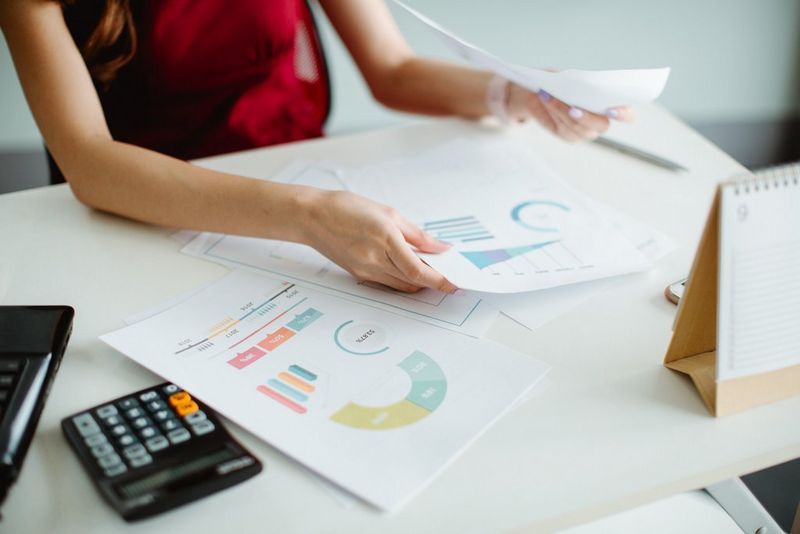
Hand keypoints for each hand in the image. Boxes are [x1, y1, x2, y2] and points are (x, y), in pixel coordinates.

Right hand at [299, 189, 457, 293]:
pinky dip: (402, 279)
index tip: (453, 283)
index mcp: (385, 238)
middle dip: (433, 281)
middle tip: (447, 275)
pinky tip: (408, 268)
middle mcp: (375, 258)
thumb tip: (439, 247)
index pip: (418, 269)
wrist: (312, 217)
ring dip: (418, 282)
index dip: (439, 279)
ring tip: (429, 270)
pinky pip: (387, 283)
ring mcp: (366, 270)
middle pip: (412, 281)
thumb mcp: (387, 213)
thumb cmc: (346, 208)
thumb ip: (416, 233)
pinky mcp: (359, 275)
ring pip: (401, 285)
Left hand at [506, 83, 634, 141]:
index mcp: (611, 106)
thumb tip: (578, 83)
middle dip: (587, 117)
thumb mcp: (574, 76)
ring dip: (563, 111)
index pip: (627, 116)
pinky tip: (546, 99)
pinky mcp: (568, 136)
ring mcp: (585, 132)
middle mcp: (600, 123)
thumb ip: (581, 81)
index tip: (612, 110)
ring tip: (550, 95)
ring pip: (578, 128)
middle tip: (573, 108)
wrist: (543, 90)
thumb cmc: (565, 81)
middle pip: (601, 126)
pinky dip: (554, 112)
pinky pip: (563, 129)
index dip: (623, 115)